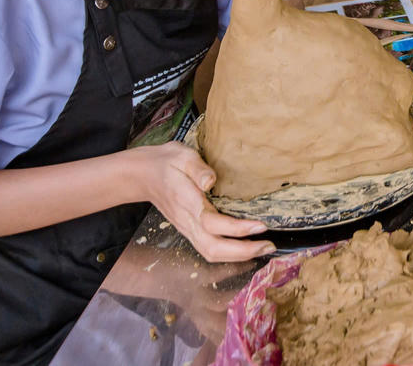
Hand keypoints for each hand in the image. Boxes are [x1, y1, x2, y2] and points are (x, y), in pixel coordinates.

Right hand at [131, 142, 273, 262]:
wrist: (143, 175)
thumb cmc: (166, 163)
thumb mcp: (182, 156)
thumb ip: (198, 168)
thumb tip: (211, 181)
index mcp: (186, 202)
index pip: (212, 223)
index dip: (237, 228)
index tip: (260, 225)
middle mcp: (187, 221)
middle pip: (213, 248)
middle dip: (243, 251)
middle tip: (268, 244)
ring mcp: (186, 228)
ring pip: (210, 253)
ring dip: (238, 255)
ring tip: (262, 248)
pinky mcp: (189, 230)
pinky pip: (208, 249)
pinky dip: (229, 253)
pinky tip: (245, 247)